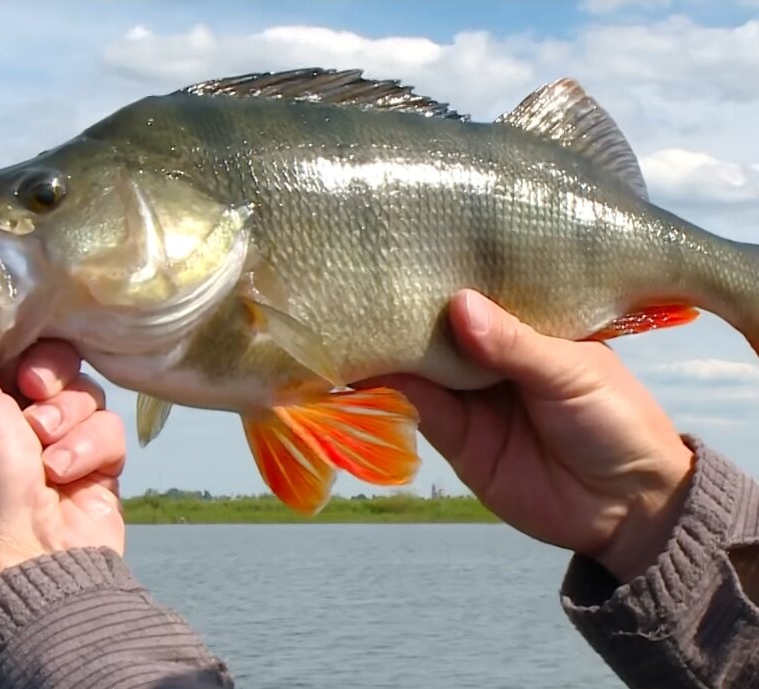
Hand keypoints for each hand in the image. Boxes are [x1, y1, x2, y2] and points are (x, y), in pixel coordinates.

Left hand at [0, 292, 126, 612]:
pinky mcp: (88, 463)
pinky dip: (91, 447)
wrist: (35, 568)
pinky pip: (106, 425)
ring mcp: (42, 446)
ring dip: (68, 416)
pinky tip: (69, 475)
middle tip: (35, 392)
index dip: (7, 334)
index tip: (18, 335)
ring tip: (49, 454)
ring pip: (80, 389)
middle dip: (46, 374)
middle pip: (41, 358)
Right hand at [376, 290, 694, 582]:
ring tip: (345, 320)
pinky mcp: (454, 437)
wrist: (630, 508)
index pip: (477, 296)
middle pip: (437, 328)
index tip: (402, 253)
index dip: (444, 277)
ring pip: (418, 366)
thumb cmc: (616, 421)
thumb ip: (515, 344)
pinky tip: (358, 369)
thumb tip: (459, 304)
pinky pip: (414, 410)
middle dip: (404, 310)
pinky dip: (385, 393)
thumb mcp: (571, 372)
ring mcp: (468, 396)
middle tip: (358, 281)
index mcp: (526, 326)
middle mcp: (490, 356)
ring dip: (386, 349)